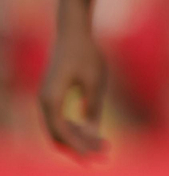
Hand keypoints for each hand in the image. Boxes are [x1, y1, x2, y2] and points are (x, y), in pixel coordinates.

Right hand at [39, 18, 106, 156]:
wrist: (73, 32)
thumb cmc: (86, 53)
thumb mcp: (96, 80)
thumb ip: (93, 106)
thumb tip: (92, 131)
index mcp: (51, 99)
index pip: (62, 132)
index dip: (79, 146)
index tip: (95, 156)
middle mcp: (44, 102)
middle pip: (59, 135)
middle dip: (80, 147)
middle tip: (103, 156)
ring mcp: (47, 100)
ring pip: (59, 129)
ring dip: (78, 139)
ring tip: (102, 146)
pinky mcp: (53, 97)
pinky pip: (61, 120)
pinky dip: (75, 129)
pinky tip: (92, 132)